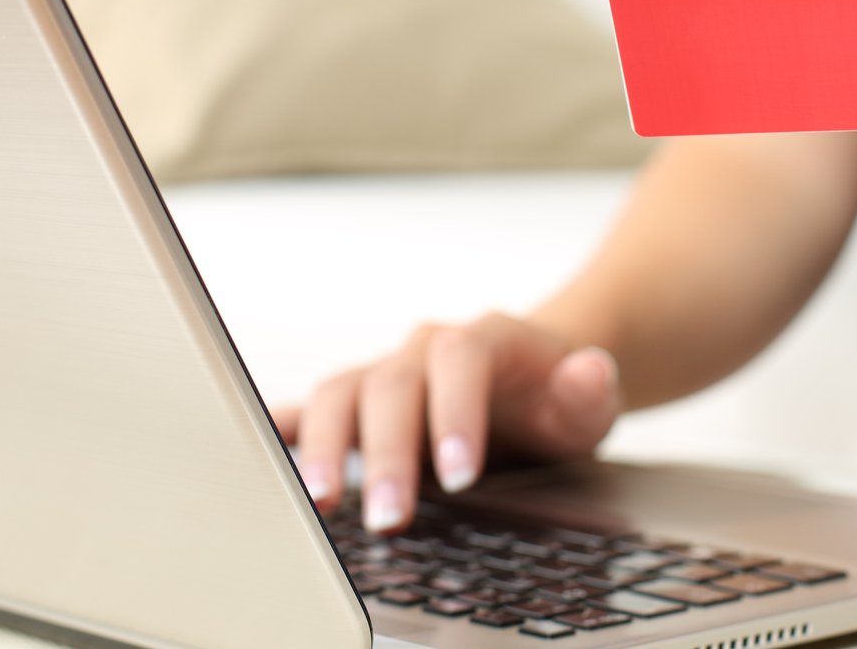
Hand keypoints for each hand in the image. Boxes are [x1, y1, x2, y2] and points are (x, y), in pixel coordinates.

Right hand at [273, 313, 621, 532]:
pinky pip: (314, 407)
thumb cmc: (558, 394)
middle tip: (392, 518)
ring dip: (326, 446)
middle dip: (388, 452)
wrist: (536, 377)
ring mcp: (387, 373)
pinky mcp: (362, 404)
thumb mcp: (591, 397)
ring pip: (341, 393)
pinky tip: (265, 455)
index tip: (460, 473)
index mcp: (482, 338)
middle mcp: (424, 349)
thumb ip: (590, 387)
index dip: (455, 412)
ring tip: (323, 503)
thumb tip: (591, 371)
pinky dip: (287, 428)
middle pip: (391, 382)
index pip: (459, 358)